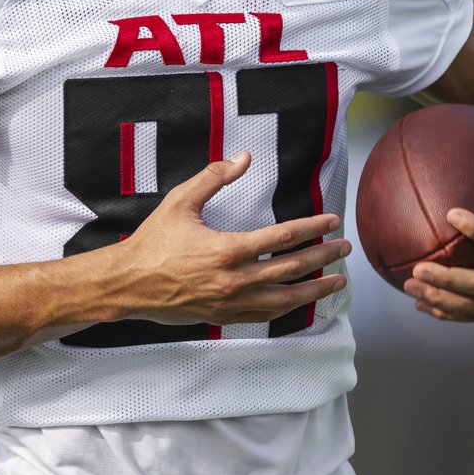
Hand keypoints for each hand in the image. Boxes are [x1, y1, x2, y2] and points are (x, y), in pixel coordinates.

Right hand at [112, 151, 350, 324]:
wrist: (128, 284)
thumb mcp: (181, 201)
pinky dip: (288, 308)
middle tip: (345, 248)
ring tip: (337, 282)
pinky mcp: (224, 316)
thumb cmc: (153, 242)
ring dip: (315, 290)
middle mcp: (235, 280)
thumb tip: (244, 158)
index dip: (313, 228)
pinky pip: (265, 315)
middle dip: (324, 257)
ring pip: (285, 299)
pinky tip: (300, 301)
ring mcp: (231, 302)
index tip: (332, 222)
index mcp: (228, 249)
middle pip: (293, 268)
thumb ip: (214, 177)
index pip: (284, 237)